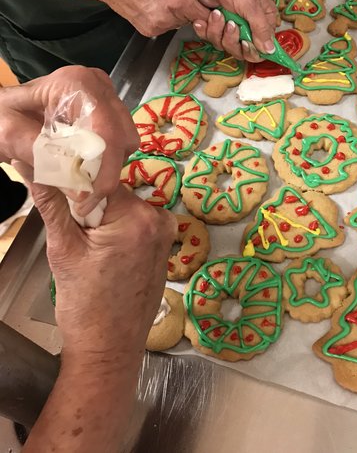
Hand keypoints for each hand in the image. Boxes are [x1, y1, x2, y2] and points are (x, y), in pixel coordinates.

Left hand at [0, 66, 138, 215]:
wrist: (4, 106)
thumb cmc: (3, 114)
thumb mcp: (11, 134)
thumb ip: (43, 161)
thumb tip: (80, 192)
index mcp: (77, 85)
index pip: (106, 130)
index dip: (104, 169)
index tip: (86, 200)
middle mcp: (99, 86)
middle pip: (122, 137)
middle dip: (106, 172)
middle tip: (83, 198)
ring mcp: (107, 96)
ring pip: (126, 141)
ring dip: (107, 166)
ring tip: (79, 180)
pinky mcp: (110, 108)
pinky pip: (121, 140)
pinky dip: (106, 159)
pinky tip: (83, 165)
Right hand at [34, 183, 174, 366]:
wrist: (109, 349)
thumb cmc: (86, 306)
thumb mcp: (63, 250)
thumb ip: (51, 203)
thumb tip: (32, 166)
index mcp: (137, 217)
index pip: (99, 180)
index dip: (75, 190)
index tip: (60, 201)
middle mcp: (159, 219)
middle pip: (112, 194)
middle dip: (89, 208)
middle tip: (76, 238)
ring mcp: (165, 233)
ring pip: (122, 209)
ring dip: (102, 221)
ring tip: (90, 252)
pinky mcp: (164, 245)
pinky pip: (135, 225)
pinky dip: (117, 232)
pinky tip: (105, 257)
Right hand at [94, 0, 217, 36]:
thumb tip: (215, 0)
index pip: (205, 15)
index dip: (208, 10)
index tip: (208, 6)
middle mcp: (168, 16)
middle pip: (192, 19)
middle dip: (190, 8)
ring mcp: (156, 26)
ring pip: (178, 23)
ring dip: (176, 13)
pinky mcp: (147, 31)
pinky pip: (165, 27)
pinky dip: (163, 18)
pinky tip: (152, 4)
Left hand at [183, 0, 277, 60]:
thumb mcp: (247, 3)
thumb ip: (259, 28)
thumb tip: (271, 51)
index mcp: (262, 17)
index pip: (261, 48)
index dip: (251, 50)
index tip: (243, 42)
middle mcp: (247, 20)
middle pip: (239, 48)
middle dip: (228, 39)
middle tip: (225, 19)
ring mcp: (229, 18)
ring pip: (222, 43)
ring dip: (214, 32)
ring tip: (212, 13)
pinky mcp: (212, 16)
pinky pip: (208, 34)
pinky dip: (203, 29)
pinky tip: (200, 18)